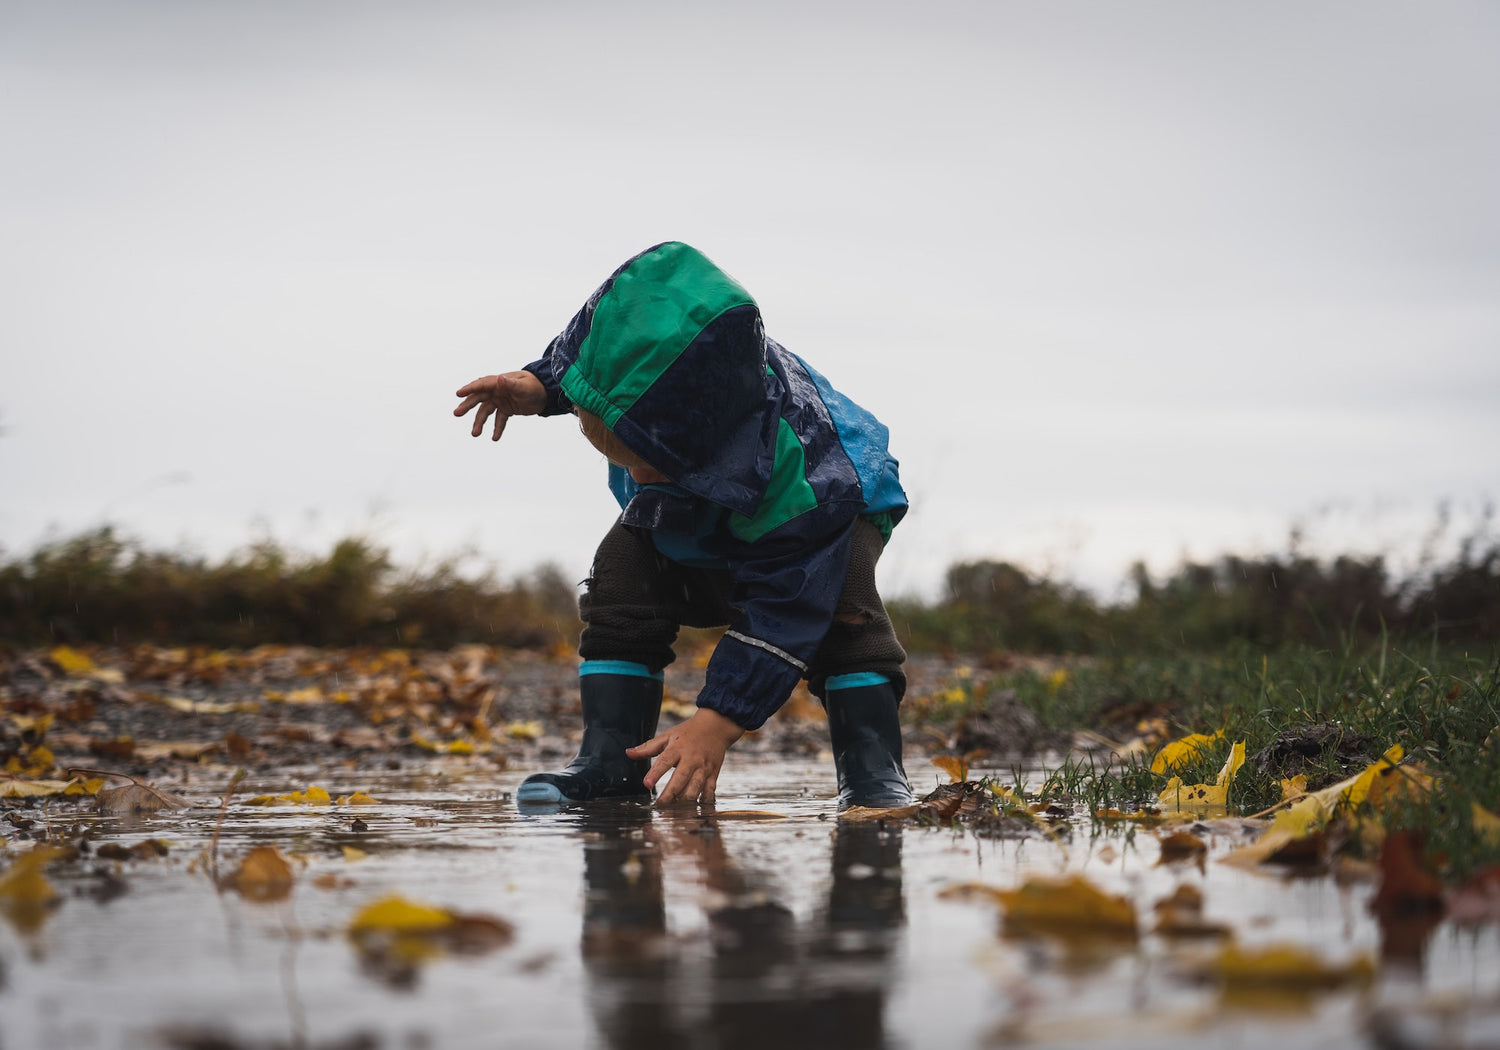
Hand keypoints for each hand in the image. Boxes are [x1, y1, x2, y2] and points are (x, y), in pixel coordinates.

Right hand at [453, 371, 547, 441]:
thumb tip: (500, 379)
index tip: (458, 394)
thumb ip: (511, 384)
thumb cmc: (535, 386)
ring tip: (475, 434)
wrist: (546, 393)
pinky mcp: (506, 409)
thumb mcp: (524, 386)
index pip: (481, 385)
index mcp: (499, 382)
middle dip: (467, 406)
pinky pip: (499, 420)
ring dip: (480, 423)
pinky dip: (497, 428)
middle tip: (456, 414)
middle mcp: (496, 391)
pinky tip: (495, 438)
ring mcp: (500, 401)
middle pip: (478, 399)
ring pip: (486, 412)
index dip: (469, 389)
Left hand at [627, 708, 744, 806]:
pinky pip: (709, 792)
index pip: (665, 761)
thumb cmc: (688, 732)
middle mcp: (692, 759)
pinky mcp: (713, 775)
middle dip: (670, 793)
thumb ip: (648, 747)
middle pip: (681, 778)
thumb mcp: (667, 736)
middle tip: (660, 804)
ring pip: (695, 788)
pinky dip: (702, 802)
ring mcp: (704, 768)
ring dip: (684, 800)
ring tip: (674, 810)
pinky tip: (693, 810)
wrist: (716, 727)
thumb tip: (628, 753)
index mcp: (678, 748)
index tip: (646, 784)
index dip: (656, 773)